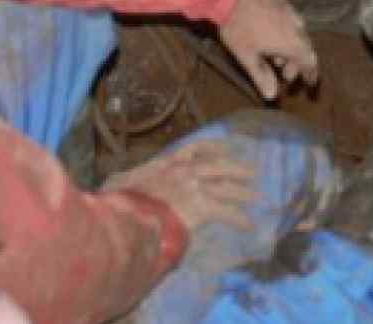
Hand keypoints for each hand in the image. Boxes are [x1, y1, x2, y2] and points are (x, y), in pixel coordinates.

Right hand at [108, 138, 256, 235]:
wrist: (126, 215)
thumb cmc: (118, 200)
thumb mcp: (118, 183)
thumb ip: (124, 180)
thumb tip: (114, 181)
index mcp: (167, 162)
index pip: (195, 148)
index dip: (213, 147)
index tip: (226, 147)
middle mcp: (185, 170)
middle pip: (219, 165)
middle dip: (237, 168)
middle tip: (253, 173)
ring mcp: (195, 187)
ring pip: (227, 187)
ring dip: (244, 193)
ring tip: (258, 198)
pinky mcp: (201, 207)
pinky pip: (226, 213)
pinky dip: (239, 219)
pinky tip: (248, 225)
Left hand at [218, 0, 319, 99]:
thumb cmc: (238, 27)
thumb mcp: (247, 56)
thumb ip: (261, 76)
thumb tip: (272, 96)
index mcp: (292, 42)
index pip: (310, 62)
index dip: (311, 75)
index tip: (309, 84)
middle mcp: (297, 25)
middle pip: (304, 48)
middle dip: (297, 64)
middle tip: (284, 75)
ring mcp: (290, 9)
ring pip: (297, 32)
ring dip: (290, 47)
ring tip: (274, 56)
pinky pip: (290, 19)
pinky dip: (285, 31)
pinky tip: (271, 32)